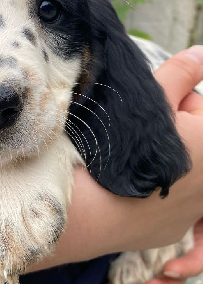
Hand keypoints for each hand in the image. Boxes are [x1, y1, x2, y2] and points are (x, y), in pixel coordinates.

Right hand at [107, 45, 202, 283]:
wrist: (91, 205)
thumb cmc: (122, 146)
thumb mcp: (152, 100)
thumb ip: (181, 73)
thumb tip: (201, 53)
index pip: (198, 106)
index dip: (171, 101)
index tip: (147, 107)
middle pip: (190, 141)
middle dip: (168, 131)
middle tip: (136, 132)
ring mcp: (192, 211)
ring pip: (177, 170)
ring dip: (160, 161)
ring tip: (128, 158)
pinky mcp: (172, 230)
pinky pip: (164, 200)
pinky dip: (151, 189)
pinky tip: (127, 185)